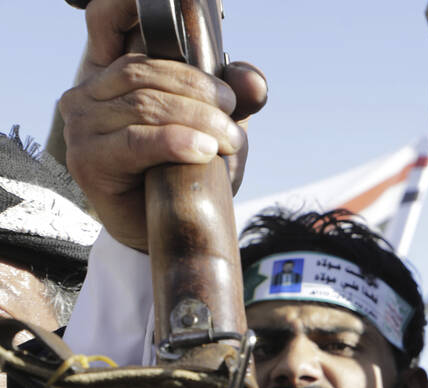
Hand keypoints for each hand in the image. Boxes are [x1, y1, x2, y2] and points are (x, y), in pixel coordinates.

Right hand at [59, 0, 266, 251]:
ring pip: (146, 104)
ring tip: (228, 142)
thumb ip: (233, 99)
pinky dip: (176, 142)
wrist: (168, 232)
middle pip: (147, 72)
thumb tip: (252, 77)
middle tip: (233, 119)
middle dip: (201, 93)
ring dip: (199, 121)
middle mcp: (88, 92)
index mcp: (113, 72)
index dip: (129, 9)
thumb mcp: (217, 128)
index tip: (184, 18)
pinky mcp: (89, 160)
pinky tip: (203, 150)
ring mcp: (83, 125)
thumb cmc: (187, 174)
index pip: (110, 20)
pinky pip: (137, 141)